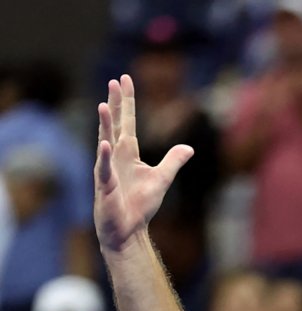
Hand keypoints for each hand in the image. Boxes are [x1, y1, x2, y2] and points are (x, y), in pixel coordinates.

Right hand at [94, 75, 192, 252]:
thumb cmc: (140, 205)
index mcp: (128, 152)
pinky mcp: (105, 186)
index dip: (128, 101)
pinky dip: (105, 157)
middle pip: (116, 125)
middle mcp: (115, 156)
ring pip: (105, 142)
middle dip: (116, 103)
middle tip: (114, 80)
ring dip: (105, 124)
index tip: (125, 79)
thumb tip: (188, 147)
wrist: (128, 231)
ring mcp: (108, 170)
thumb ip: (173, 161)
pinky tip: (105, 143)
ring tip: (104, 105)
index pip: (128, 122)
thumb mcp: (162, 178)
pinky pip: (104, 169)